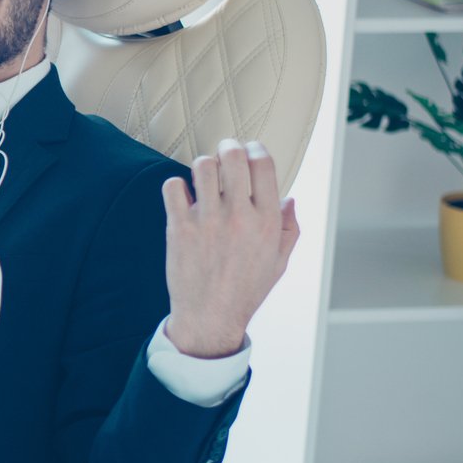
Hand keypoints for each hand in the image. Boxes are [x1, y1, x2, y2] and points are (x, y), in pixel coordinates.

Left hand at [160, 139, 299, 357]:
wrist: (210, 316)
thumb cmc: (245, 288)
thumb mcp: (279, 261)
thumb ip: (288, 228)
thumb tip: (289, 199)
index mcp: (266, 221)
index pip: (264, 165)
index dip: (255, 148)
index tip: (249, 149)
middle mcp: (239, 217)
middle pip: (233, 157)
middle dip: (229, 147)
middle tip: (225, 152)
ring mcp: (208, 221)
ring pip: (202, 166)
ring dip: (203, 165)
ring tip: (204, 176)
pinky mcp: (180, 228)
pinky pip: (173, 187)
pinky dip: (176, 186)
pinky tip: (183, 196)